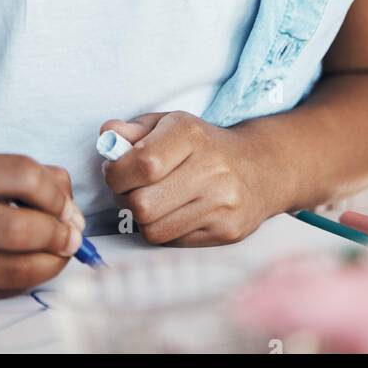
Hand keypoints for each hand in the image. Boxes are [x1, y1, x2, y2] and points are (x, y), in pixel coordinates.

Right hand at [0, 152, 85, 302]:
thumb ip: (19, 175)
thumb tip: (67, 199)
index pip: (24, 176)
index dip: (57, 192)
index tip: (65, 202)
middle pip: (21, 230)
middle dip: (60, 235)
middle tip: (72, 234)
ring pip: (12, 270)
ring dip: (50, 264)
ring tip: (59, 253)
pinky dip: (23, 282)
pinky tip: (30, 269)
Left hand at [98, 111, 269, 246]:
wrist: (259, 168)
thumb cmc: (202, 145)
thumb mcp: (168, 125)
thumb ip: (133, 130)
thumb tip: (107, 134)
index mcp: (191, 134)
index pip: (142, 164)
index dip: (117, 173)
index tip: (116, 171)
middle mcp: (211, 169)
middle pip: (142, 204)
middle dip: (125, 199)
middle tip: (131, 189)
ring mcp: (222, 204)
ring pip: (153, 230)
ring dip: (142, 219)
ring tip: (152, 201)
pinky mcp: (227, 232)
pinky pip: (173, 243)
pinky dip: (164, 230)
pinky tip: (173, 213)